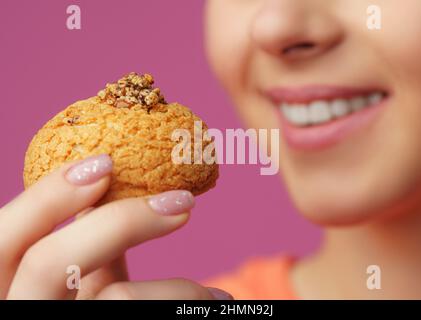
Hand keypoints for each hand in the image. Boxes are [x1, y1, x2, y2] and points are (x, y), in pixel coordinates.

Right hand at [0, 154, 232, 299]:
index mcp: (11, 295)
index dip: (44, 198)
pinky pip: (142, 312)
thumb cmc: (114, 316)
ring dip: (180, 287)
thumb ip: (90, 253)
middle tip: (183, 201)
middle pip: (44, 262)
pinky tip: (214, 305)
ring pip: (114, 297)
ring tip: (215, 297)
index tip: (105, 163)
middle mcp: (22, 318)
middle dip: (118, 222)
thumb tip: (112, 187)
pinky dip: (191, 302)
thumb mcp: (89, 291)